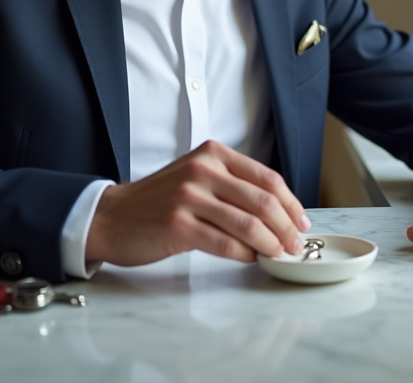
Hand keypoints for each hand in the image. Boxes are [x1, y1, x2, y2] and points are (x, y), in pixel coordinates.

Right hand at [85, 140, 311, 266]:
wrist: (111, 216)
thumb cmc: (158, 201)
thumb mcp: (196, 177)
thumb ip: (232, 186)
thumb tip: (278, 212)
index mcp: (213, 154)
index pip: (267, 178)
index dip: (291, 203)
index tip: (301, 223)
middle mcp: (203, 169)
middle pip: (263, 200)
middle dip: (286, 227)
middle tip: (295, 245)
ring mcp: (189, 196)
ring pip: (247, 223)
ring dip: (269, 244)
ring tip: (278, 255)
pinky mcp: (177, 224)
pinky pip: (223, 242)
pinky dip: (243, 254)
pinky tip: (250, 259)